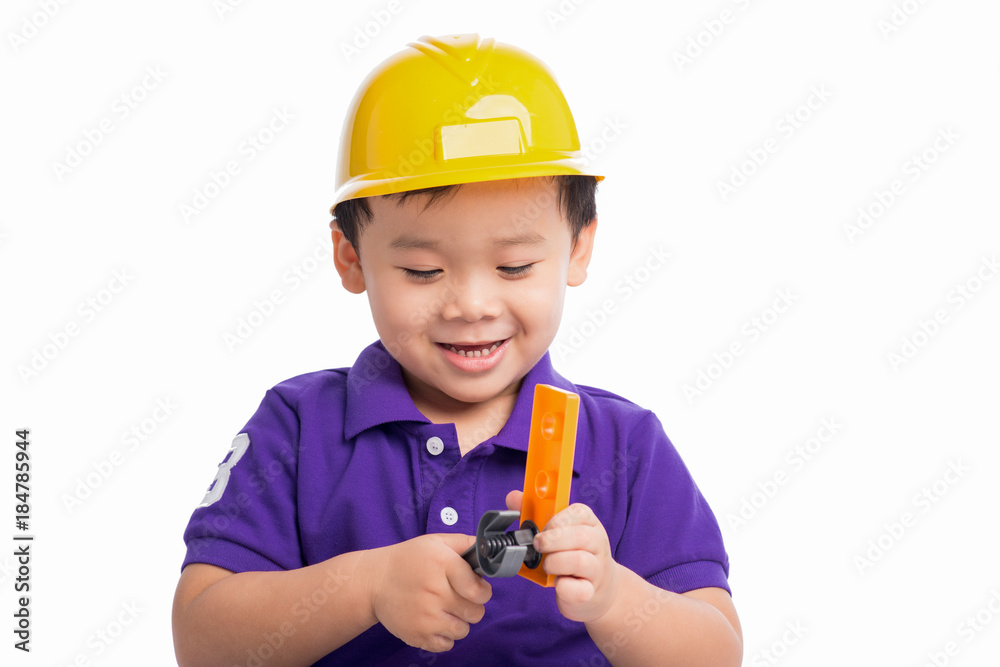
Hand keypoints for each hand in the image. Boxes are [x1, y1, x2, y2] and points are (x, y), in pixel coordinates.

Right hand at [369, 533, 491, 652]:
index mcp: (442, 565)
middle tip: (458, 597)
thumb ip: (465, 543)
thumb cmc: (409, 560)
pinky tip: (435, 621)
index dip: (483, 590)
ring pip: (463, 630)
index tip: (477, 588)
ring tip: (444, 608)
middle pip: (476, 612)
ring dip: (458, 621)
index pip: (478, 589)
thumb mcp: (436, 542)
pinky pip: (447, 645)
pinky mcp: (418, 635)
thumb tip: (489, 550)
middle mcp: (435, 592)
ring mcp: (426, 617)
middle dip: (472, 605)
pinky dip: (445, 636)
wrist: (374, 582)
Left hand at [506, 490, 621, 623]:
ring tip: (546, 565)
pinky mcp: (591, 592)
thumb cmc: (571, 555)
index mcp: (589, 524)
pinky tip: (558, 584)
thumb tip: (513, 497)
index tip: (543, 527)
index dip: (557, 520)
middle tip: (538, 546)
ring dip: (555, 563)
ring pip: (580, 561)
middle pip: (581, 536)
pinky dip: (564, 587)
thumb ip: (534, 513)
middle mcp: (597, 544)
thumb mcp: (557, 532)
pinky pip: (580, 590)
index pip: (580, 512)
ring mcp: (597, 569)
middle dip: (552, 540)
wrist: (597, 590)